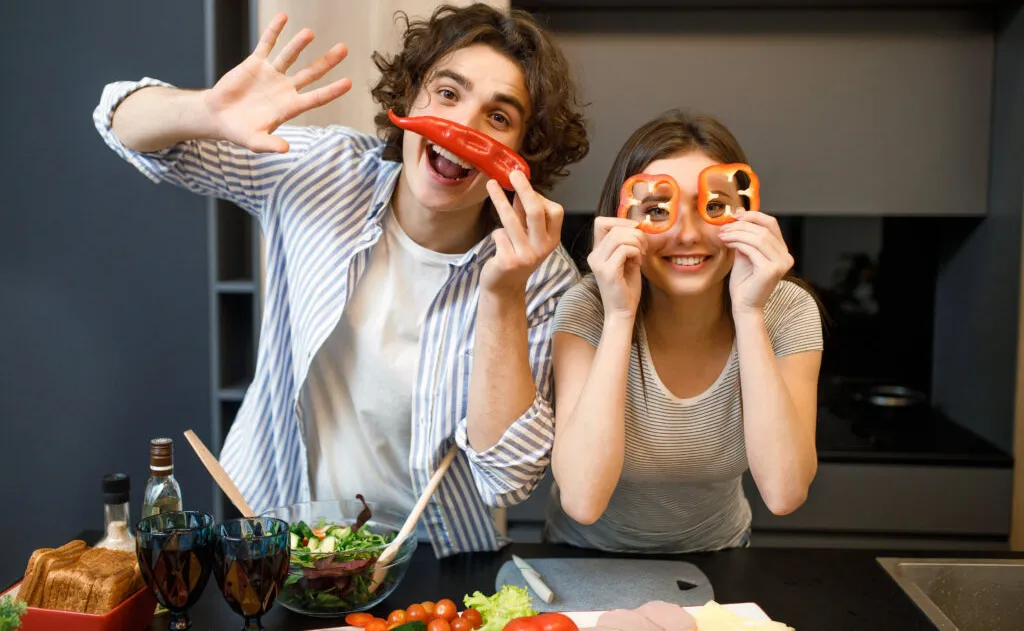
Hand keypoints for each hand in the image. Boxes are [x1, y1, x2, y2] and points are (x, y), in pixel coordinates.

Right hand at [201, 12, 351, 152]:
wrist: (218, 116)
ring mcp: (272, 74)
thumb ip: (270, 144)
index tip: (348, 82)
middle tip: (343, 49)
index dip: (332, 91)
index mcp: (289, 107)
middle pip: (311, 73)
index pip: (316, 97)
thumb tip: (285, 149)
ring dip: (299, 44)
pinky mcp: (255, 63)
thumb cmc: (239, 131)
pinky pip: (267, 44)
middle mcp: (285, 88)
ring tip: (310, 33)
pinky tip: (283, 17)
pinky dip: (274, 31)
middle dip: (326, 62)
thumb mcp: (254, 141)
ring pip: (290, 56)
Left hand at [481, 171, 564, 295]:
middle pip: (536, 211)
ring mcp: (526, 256)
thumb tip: (519, 188)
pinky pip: (499, 234)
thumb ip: (525, 215)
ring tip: (490, 184)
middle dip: (524, 189)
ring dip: (500, 199)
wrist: (504, 289)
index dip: (539, 196)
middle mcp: (543, 248)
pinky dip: (496, 234)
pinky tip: (498, 244)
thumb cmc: (516, 257)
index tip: (522, 185)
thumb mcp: (527, 236)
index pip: (555, 211)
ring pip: (512, 219)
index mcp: (552, 239)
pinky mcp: (508, 261)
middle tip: (513, 173)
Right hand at [587, 216, 646, 320]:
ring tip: (641, 255)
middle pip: (614, 228)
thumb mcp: (628, 260)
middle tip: (644, 248)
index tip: (635, 230)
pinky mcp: (607, 271)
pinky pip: (625, 249)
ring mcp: (599, 263)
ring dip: (637, 243)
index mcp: (597, 251)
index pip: (601, 222)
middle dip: (635, 234)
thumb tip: (637, 226)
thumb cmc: (626, 287)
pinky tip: (638, 263)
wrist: (623, 311)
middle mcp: (594, 255)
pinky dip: (636, 253)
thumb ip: (628, 243)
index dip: (620, 220)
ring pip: (619, 236)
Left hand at [718, 210, 793, 314]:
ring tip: (722, 235)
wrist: (744, 305)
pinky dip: (737, 243)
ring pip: (758, 238)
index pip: (772, 224)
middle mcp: (786, 257)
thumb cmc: (744, 282)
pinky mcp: (771, 270)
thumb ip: (746, 238)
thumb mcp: (745, 254)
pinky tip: (726, 243)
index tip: (735, 215)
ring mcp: (781, 264)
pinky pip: (752, 249)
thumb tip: (740, 214)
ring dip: (737, 233)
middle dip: (741, 225)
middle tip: (723, 227)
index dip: (754, 215)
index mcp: (782, 251)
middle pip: (763, 230)